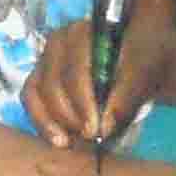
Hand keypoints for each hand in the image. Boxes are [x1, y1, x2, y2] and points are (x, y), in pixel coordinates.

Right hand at [23, 16, 163, 150]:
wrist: (137, 61)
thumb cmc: (142, 61)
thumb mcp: (143, 74)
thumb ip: (126, 96)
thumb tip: (105, 126)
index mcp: (81, 33)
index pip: (76, 70)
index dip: (83, 102)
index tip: (96, 130)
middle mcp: (56, 44)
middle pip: (52, 85)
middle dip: (69, 117)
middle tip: (89, 139)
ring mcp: (44, 62)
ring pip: (35, 95)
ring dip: (52, 123)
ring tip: (73, 143)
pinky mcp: (38, 80)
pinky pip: (32, 103)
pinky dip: (43, 124)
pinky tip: (60, 140)